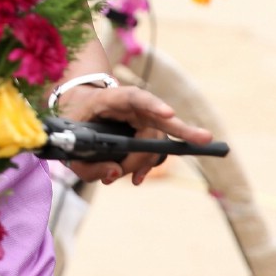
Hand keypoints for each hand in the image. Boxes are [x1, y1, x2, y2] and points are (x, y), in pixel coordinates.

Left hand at [55, 83, 213, 184]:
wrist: (74, 110)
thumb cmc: (73, 123)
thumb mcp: (69, 146)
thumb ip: (87, 165)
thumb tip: (114, 175)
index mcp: (109, 98)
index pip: (134, 96)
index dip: (153, 103)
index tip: (169, 113)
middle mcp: (130, 106)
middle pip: (159, 116)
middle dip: (182, 130)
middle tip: (206, 139)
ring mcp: (139, 117)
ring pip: (156, 138)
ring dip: (145, 161)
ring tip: (132, 178)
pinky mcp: (142, 131)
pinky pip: (152, 148)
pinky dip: (146, 165)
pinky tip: (138, 178)